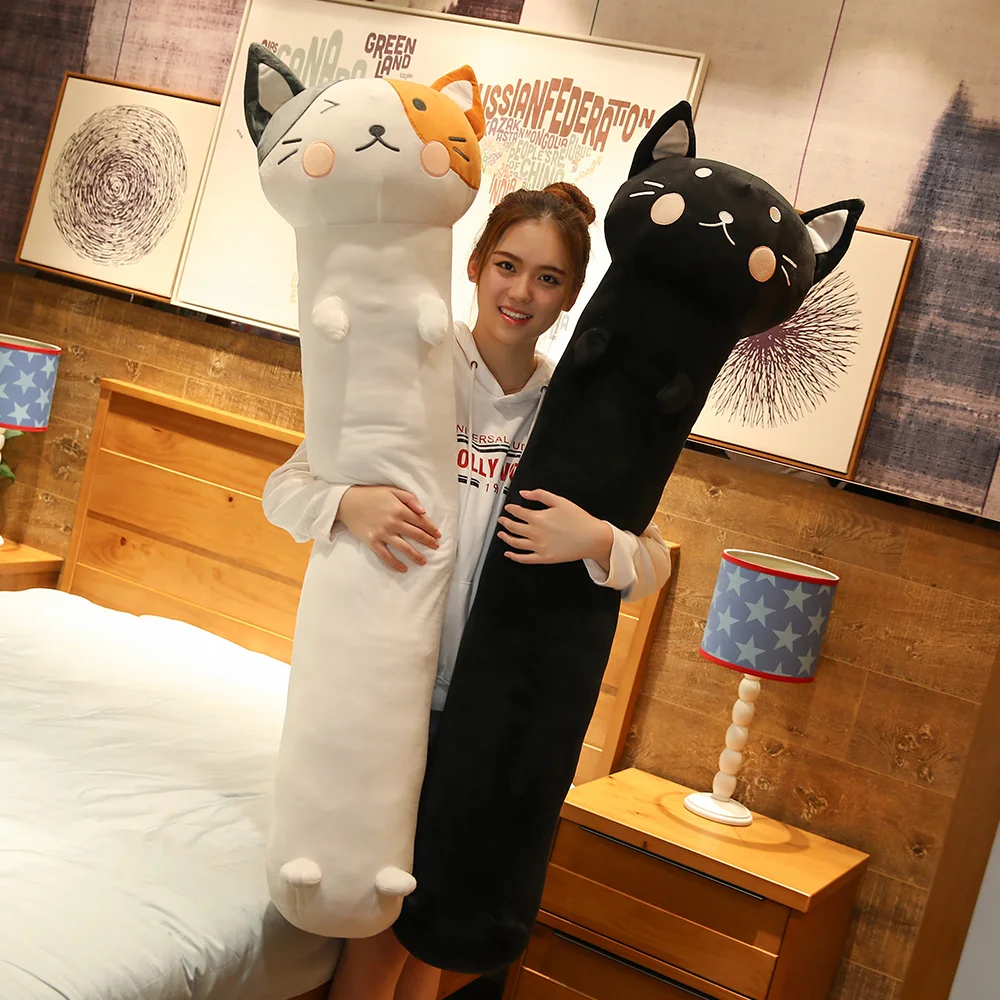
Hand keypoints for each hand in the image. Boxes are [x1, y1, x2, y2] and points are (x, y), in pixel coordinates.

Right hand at [337, 486, 439, 572]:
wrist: (347, 502)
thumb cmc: (370, 494)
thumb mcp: (391, 490)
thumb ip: (409, 498)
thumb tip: (424, 511)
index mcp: (399, 509)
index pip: (420, 521)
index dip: (431, 528)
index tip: (438, 535)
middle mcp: (393, 522)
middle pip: (415, 535)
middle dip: (428, 542)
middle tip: (436, 547)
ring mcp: (382, 533)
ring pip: (404, 547)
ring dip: (416, 556)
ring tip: (424, 561)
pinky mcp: (372, 542)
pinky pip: (386, 556)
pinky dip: (395, 563)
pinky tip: (403, 568)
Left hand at [497, 489, 612, 567]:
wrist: (592, 538)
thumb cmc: (578, 519)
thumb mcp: (560, 501)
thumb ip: (540, 495)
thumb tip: (524, 493)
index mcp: (538, 518)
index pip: (518, 512)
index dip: (511, 509)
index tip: (508, 507)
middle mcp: (535, 533)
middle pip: (513, 527)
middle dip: (505, 522)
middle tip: (501, 519)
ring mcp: (538, 547)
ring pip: (516, 543)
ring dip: (506, 538)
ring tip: (501, 534)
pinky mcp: (544, 558)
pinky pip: (524, 559)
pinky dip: (514, 557)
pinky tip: (508, 554)